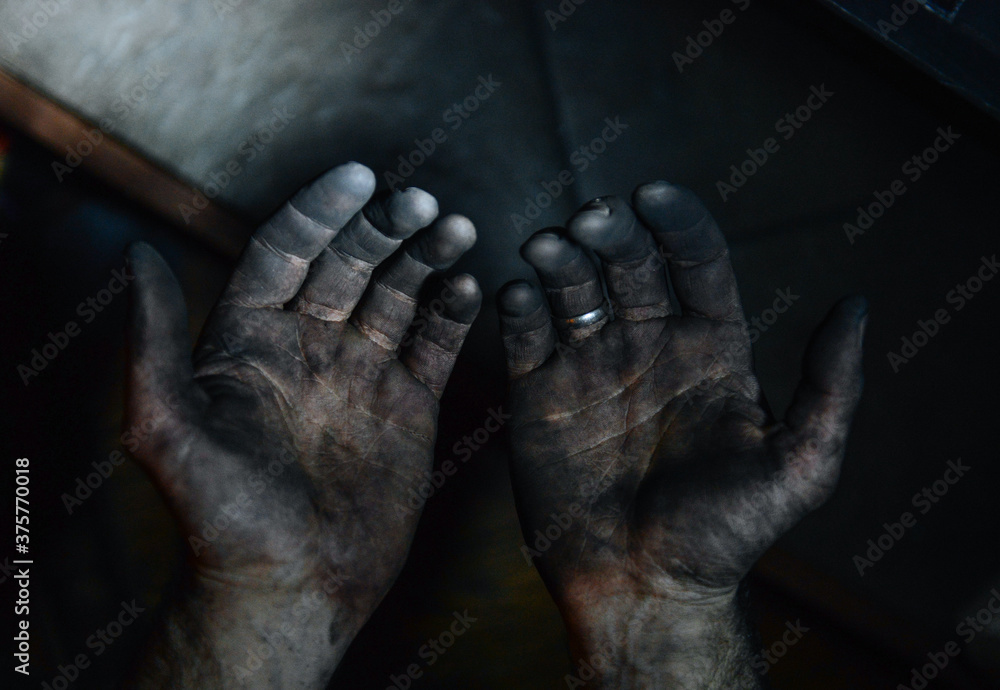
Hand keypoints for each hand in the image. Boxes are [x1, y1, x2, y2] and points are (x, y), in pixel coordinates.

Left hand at [125, 163, 480, 686]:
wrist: (290, 587)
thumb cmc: (222, 516)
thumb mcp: (168, 427)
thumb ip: (153, 341)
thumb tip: (136, 254)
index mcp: (251, 338)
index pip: (286, 250)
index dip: (320, 210)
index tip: (360, 177)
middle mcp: (309, 346)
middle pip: (351, 264)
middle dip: (386, 229)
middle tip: (423, 203)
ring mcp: (362, 373)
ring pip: (399, 295)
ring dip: (428, 258)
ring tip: (458, 228)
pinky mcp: (408, 405)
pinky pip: (434, 345)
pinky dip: (453, 312)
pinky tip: (470, 284)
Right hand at [497, 183, 865, 687]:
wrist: (643, 590)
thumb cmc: (723, 536)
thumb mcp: (800, 466)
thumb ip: (830, 386)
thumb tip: (857, 302)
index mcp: (710, 347)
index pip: (696, 262)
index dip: (677, 223)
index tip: (653, 195)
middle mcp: (648, 343)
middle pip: (627, 262)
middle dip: (609, 231)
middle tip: (590, 220)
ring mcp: (589, 364)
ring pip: (571, 287)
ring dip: (557, 257)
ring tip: (546, 247)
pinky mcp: (538, 392)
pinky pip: (525, 336)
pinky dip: (517, 307)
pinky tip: (516, 294)